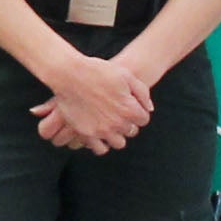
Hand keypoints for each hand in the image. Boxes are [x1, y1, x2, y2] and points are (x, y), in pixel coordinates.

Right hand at [38, 49, 158, 153]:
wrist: (70, 74)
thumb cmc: (99, 71)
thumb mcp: (126, 75)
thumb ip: (142, 92)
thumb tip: (149, 109)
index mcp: (129, 108)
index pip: (144, 119)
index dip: (138, 112)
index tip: (130, 107)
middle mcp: (118, 123)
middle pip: (131, 131)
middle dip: (128, 123)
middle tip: (118, 113)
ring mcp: (102, 130)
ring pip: (118, 143)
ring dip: (116, 135)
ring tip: (109, 125)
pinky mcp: (87, 134)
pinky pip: (100, 149)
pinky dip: (101, 144)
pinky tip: (99, 134)